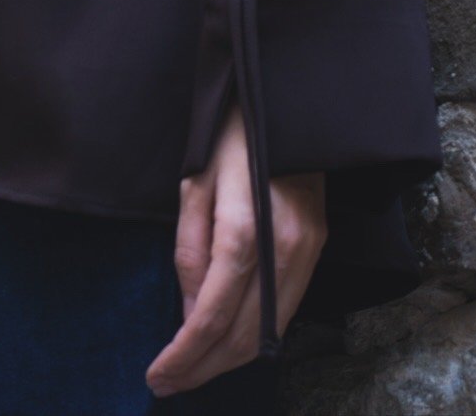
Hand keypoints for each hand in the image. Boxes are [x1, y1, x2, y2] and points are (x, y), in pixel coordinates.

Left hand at [145, 102, 326, 397]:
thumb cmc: (230, 130)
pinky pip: (287, 307)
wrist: (284, 93)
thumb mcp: (194, 180)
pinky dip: (256, 335)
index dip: (184, 355)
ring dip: (230, 359)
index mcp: (247, 227)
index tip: (157, 376)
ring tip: (192, 370)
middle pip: (246, 334)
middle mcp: (286, 247)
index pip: (214, 314)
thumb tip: (190, 312)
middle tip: (167, 383)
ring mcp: (309, 247)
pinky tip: (227, 340)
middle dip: (204, 368)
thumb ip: (191, 249)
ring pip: (271, 330)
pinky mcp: (318, 244)